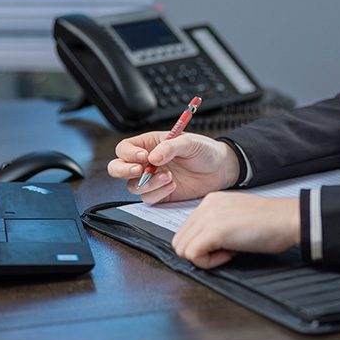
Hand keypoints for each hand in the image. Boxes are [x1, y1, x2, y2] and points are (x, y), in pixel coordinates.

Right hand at [107, 132, 239, 203]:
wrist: (221, 169)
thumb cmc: (205, 150)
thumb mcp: (190, 142)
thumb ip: (170, 147)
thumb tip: (152, 157)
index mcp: (150, 144)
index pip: (125, 148)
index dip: (129, 154)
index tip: (144, 157)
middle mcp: (147, 162)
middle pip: (117, 168)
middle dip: (123, 171)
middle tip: (140, 170)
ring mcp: (152, 179)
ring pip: (132, 186)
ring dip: (148, 183)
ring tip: (169, 177)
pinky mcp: (160, 194)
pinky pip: (148, 198)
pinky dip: (158, 193)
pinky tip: (173, 186)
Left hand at [171, 192, 299, 268]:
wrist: (289, 219)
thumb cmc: (272, 223)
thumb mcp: (237, 218)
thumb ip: (217, 225)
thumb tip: (205, 245)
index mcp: (211, 201)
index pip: (187, 230)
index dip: (203, 245)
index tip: (226, 244)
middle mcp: (206, 205)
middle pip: (180, 240)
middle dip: (200, 252)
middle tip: (227, 250)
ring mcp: (208, 217)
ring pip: (182, 249)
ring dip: (205, 257)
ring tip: (230, 251)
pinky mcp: (213, 231)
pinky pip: (193, 256)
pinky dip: (210, 262)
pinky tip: (231, 254)